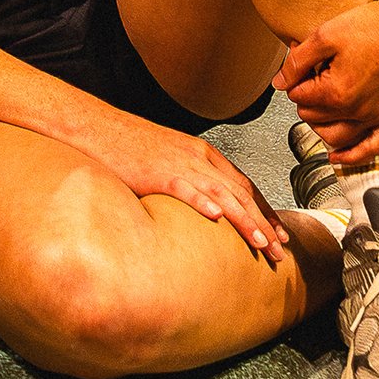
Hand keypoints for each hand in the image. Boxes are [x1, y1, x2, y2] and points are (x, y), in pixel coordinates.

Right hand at [72, 97, 286, 262]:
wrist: (97, 127)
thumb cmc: (129, 146)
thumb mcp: (168, 157)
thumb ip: (189, 178)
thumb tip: (204, 208)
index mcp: (202, 153)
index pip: (244, 184)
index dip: (264, 210)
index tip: (278, 233)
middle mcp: (197, 157)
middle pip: (241, 193)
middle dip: (264, 224)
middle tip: (281, 251)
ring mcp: (179, 164)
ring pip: (222, 195)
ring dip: (245, 221)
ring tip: (261, 244)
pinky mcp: (157, 173)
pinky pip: (185, 189)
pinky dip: (202, 203)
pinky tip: (217, 219)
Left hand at [275, 0, 378, 162]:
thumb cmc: (372, 25)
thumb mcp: (324, 35)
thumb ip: (297, 62)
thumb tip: (279, 82)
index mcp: (336, 91)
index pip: (298, 97)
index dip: (295, 79)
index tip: (303, 64)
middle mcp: (357, 110)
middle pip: (313, 117)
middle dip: (307, 98)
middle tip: (313, 77)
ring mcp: (377, 116)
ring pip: (335, 137)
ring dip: (320, 126)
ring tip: (318, 110)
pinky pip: (372, 148)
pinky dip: (352, 156)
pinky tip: (338, 157)